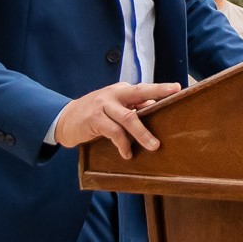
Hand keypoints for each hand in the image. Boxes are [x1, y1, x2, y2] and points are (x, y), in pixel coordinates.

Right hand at [53, 81, 182, 159]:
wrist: (65, 119)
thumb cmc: (94, 114)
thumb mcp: (113, 108)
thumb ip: (132, 108)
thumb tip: (155, 109)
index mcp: (121, 90)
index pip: (144, 88)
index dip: (161, 88)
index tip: (178, 88)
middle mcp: (113, 94)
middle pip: (139, 92)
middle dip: (158, 92)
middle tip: (174, 94)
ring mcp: (103, 105)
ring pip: (128, 117)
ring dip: (142, 133)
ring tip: (153, 146)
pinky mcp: (94, 119)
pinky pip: (114, 132)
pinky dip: (123, 144)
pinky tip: (127, 153)